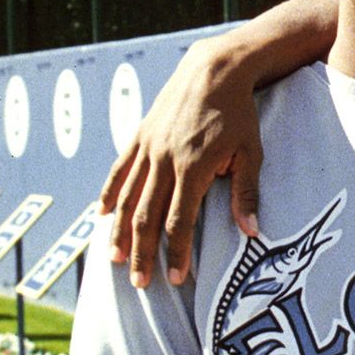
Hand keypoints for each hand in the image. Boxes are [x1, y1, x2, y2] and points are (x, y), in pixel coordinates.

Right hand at [99, 37, 263, 287]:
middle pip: (147, 217)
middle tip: (140, 283)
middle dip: (143, 253)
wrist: (214, 70)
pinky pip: (120, 170)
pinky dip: (109, 194)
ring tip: (115, 259)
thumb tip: (251, 231)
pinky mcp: (140, 136)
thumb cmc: (239, 113)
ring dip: (120, 231)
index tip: (177, 277)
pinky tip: (102, 216)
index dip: (177, 252)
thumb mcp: (251, 152)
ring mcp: (148, 147)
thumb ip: (246, 192)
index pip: (179, 221)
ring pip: (127, 198)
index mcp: (193, 167)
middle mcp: (164, 160)